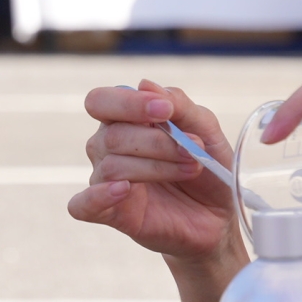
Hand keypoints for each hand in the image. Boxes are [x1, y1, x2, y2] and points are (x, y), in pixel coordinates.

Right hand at [69, 80, 238, 263]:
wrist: (219, 216)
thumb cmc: (209, 169)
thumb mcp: (206, 130)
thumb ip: (179, 106)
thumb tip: (144, 84)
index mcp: (124, 120)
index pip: (101, 101)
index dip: (129, 104)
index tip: (165, 111)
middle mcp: (107, 147)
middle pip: (113, 135)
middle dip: (158, 142)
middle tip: (193, 151)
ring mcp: (105, 181)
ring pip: (113, 166)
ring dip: (157, 167)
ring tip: (192, 169)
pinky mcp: (110, 214)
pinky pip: (82, 205)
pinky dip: (98, 196)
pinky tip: (123, 189)